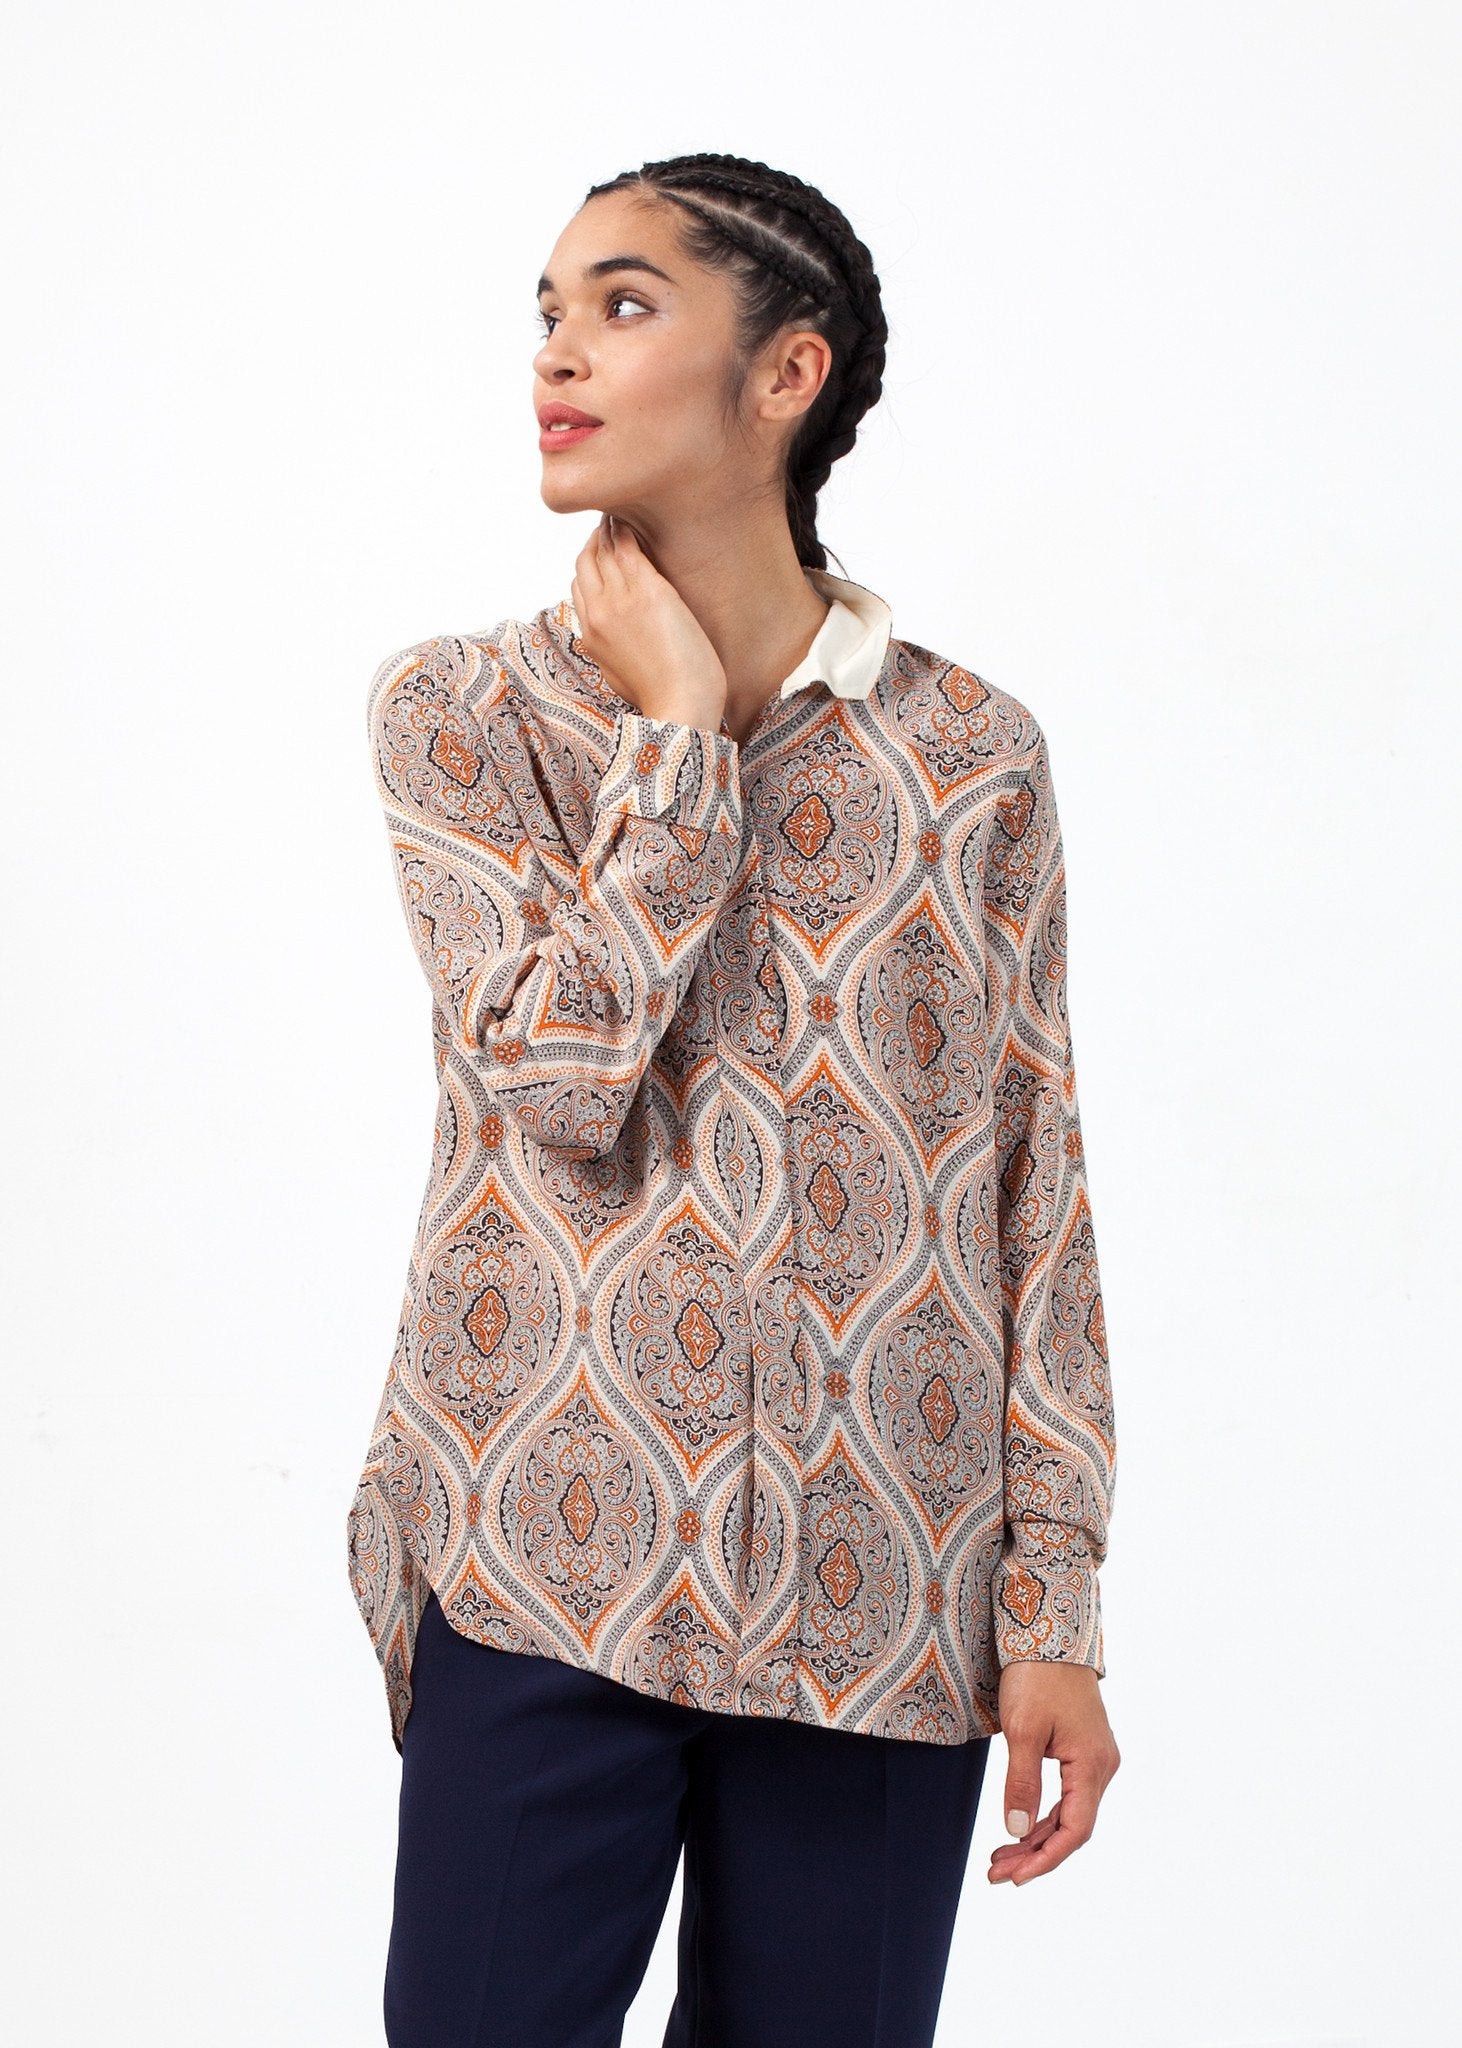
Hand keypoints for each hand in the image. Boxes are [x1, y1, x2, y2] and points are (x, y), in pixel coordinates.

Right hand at [571, 512, 727, 733]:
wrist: (680, 707)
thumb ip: (613, 650)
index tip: (604, 548)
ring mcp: (619, 601)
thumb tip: (617, 641)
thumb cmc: (664, 698)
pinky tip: (635, 517)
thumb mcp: (623, 675)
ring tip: (623, 509)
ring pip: (602, 549)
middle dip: (595, 538)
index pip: (579, 586)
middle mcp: (598, 614)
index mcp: (591, 636)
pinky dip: (627, 529)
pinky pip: (627, 547)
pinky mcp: (646, 592)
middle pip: (585, 561)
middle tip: (612, 520)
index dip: (590, 563)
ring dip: (610, 526)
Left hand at [987, 1662, 1119, 1886]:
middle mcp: (1102, 1766)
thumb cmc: (1037, 1677)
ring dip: (1036, 1837)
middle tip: (996, 1873)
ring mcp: (1095, 1759)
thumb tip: (1017, 1830)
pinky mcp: (1083, 1751)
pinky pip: (1067, 1795)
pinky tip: (1019, 1828)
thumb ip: (1022, 1782)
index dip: (1046, 1859)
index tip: (1016, 1878)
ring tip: (1000, 1858)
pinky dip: (1042, 1814)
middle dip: (1034, 1853)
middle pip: (1072, 1826)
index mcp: (1093, 1764)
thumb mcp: (1023, 1730)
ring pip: (1068, 1813)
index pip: (1075, 1830)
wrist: (1049, 1635)